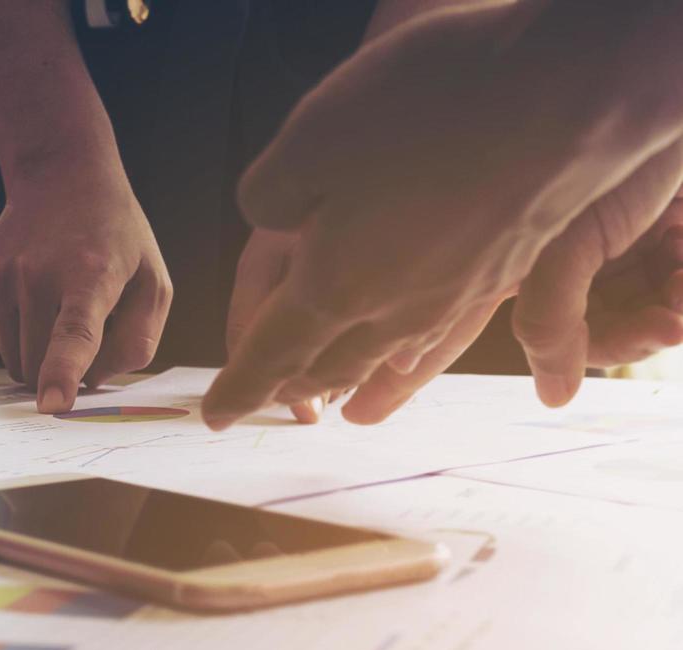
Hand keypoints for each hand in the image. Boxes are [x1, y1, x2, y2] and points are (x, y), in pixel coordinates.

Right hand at [0, 165, 171, 412]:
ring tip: (59, 308)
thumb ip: (139, 340)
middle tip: (83, 331)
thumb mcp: (153, 282)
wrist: (62, 177)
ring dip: (38, 355)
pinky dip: (18, 335)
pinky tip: (36, 298)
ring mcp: (1, 274)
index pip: (74, 333)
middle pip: (38, 366)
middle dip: (59, 372)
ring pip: (13, 360)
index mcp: (90, 275)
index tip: (51, 403)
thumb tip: (93, 382)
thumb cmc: (116, 238)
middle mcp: (38, 274)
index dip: (62, 373)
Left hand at [201, 2, 682, 427]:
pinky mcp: (500, 267)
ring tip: (327, 386)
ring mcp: (453, 293)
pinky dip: (402, 348)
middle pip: (327, 363)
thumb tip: (272, 222)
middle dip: (292, 383)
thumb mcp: (308, 140)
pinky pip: (432, 331)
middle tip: (267, 396)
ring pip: (382, 352)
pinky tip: (405, 345)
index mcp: (334, 286)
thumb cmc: (433, 111)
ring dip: (345, 370)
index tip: (214, 417)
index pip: (270, 353)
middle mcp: (394, 308)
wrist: (574, 93)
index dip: (239, 387)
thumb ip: (270, 195)